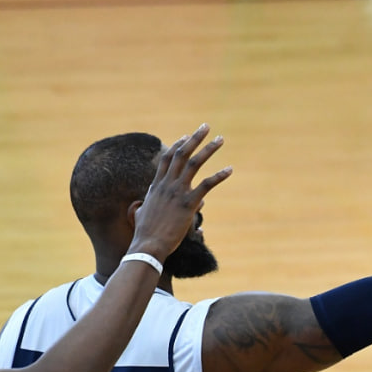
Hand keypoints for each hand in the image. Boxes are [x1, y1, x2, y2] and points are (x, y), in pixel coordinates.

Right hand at [129, 123, 231, 263]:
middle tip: (206, 126)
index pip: (167, 159)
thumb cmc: (145, 234)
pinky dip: (219, 176)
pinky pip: (206, 185)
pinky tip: (229, 169)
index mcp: (156, 185)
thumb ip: (146, 207)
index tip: (187, 136)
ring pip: (194, 163)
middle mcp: (166, 184)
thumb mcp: (142, 215)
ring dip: (208, 149)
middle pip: (181, 154)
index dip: (178, 146)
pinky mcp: (188, 203)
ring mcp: (177, 192)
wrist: (147, 245)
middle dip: (195, 138)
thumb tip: (143, 206)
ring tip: (220, 139)